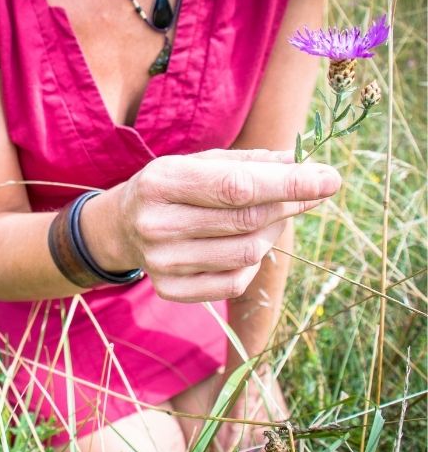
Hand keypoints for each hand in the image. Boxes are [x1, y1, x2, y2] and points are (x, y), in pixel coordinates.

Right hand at [109, 149, 340, 301]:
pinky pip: (234, 281)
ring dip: (274, 231)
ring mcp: (161, 262)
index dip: (288, 184)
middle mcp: (156, 224)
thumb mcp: (198, 162)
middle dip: (291, 204)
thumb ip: (249, 163)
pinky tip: (247, 243)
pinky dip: (252, 261)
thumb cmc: (171, 187)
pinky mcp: (169, 289)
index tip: (330, 178)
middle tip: (315, 190)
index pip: (237, 187)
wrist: (122, 226)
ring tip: (273, 215)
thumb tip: (305, 165)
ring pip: (247, 253)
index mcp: (161, 182)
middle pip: (247, 221)